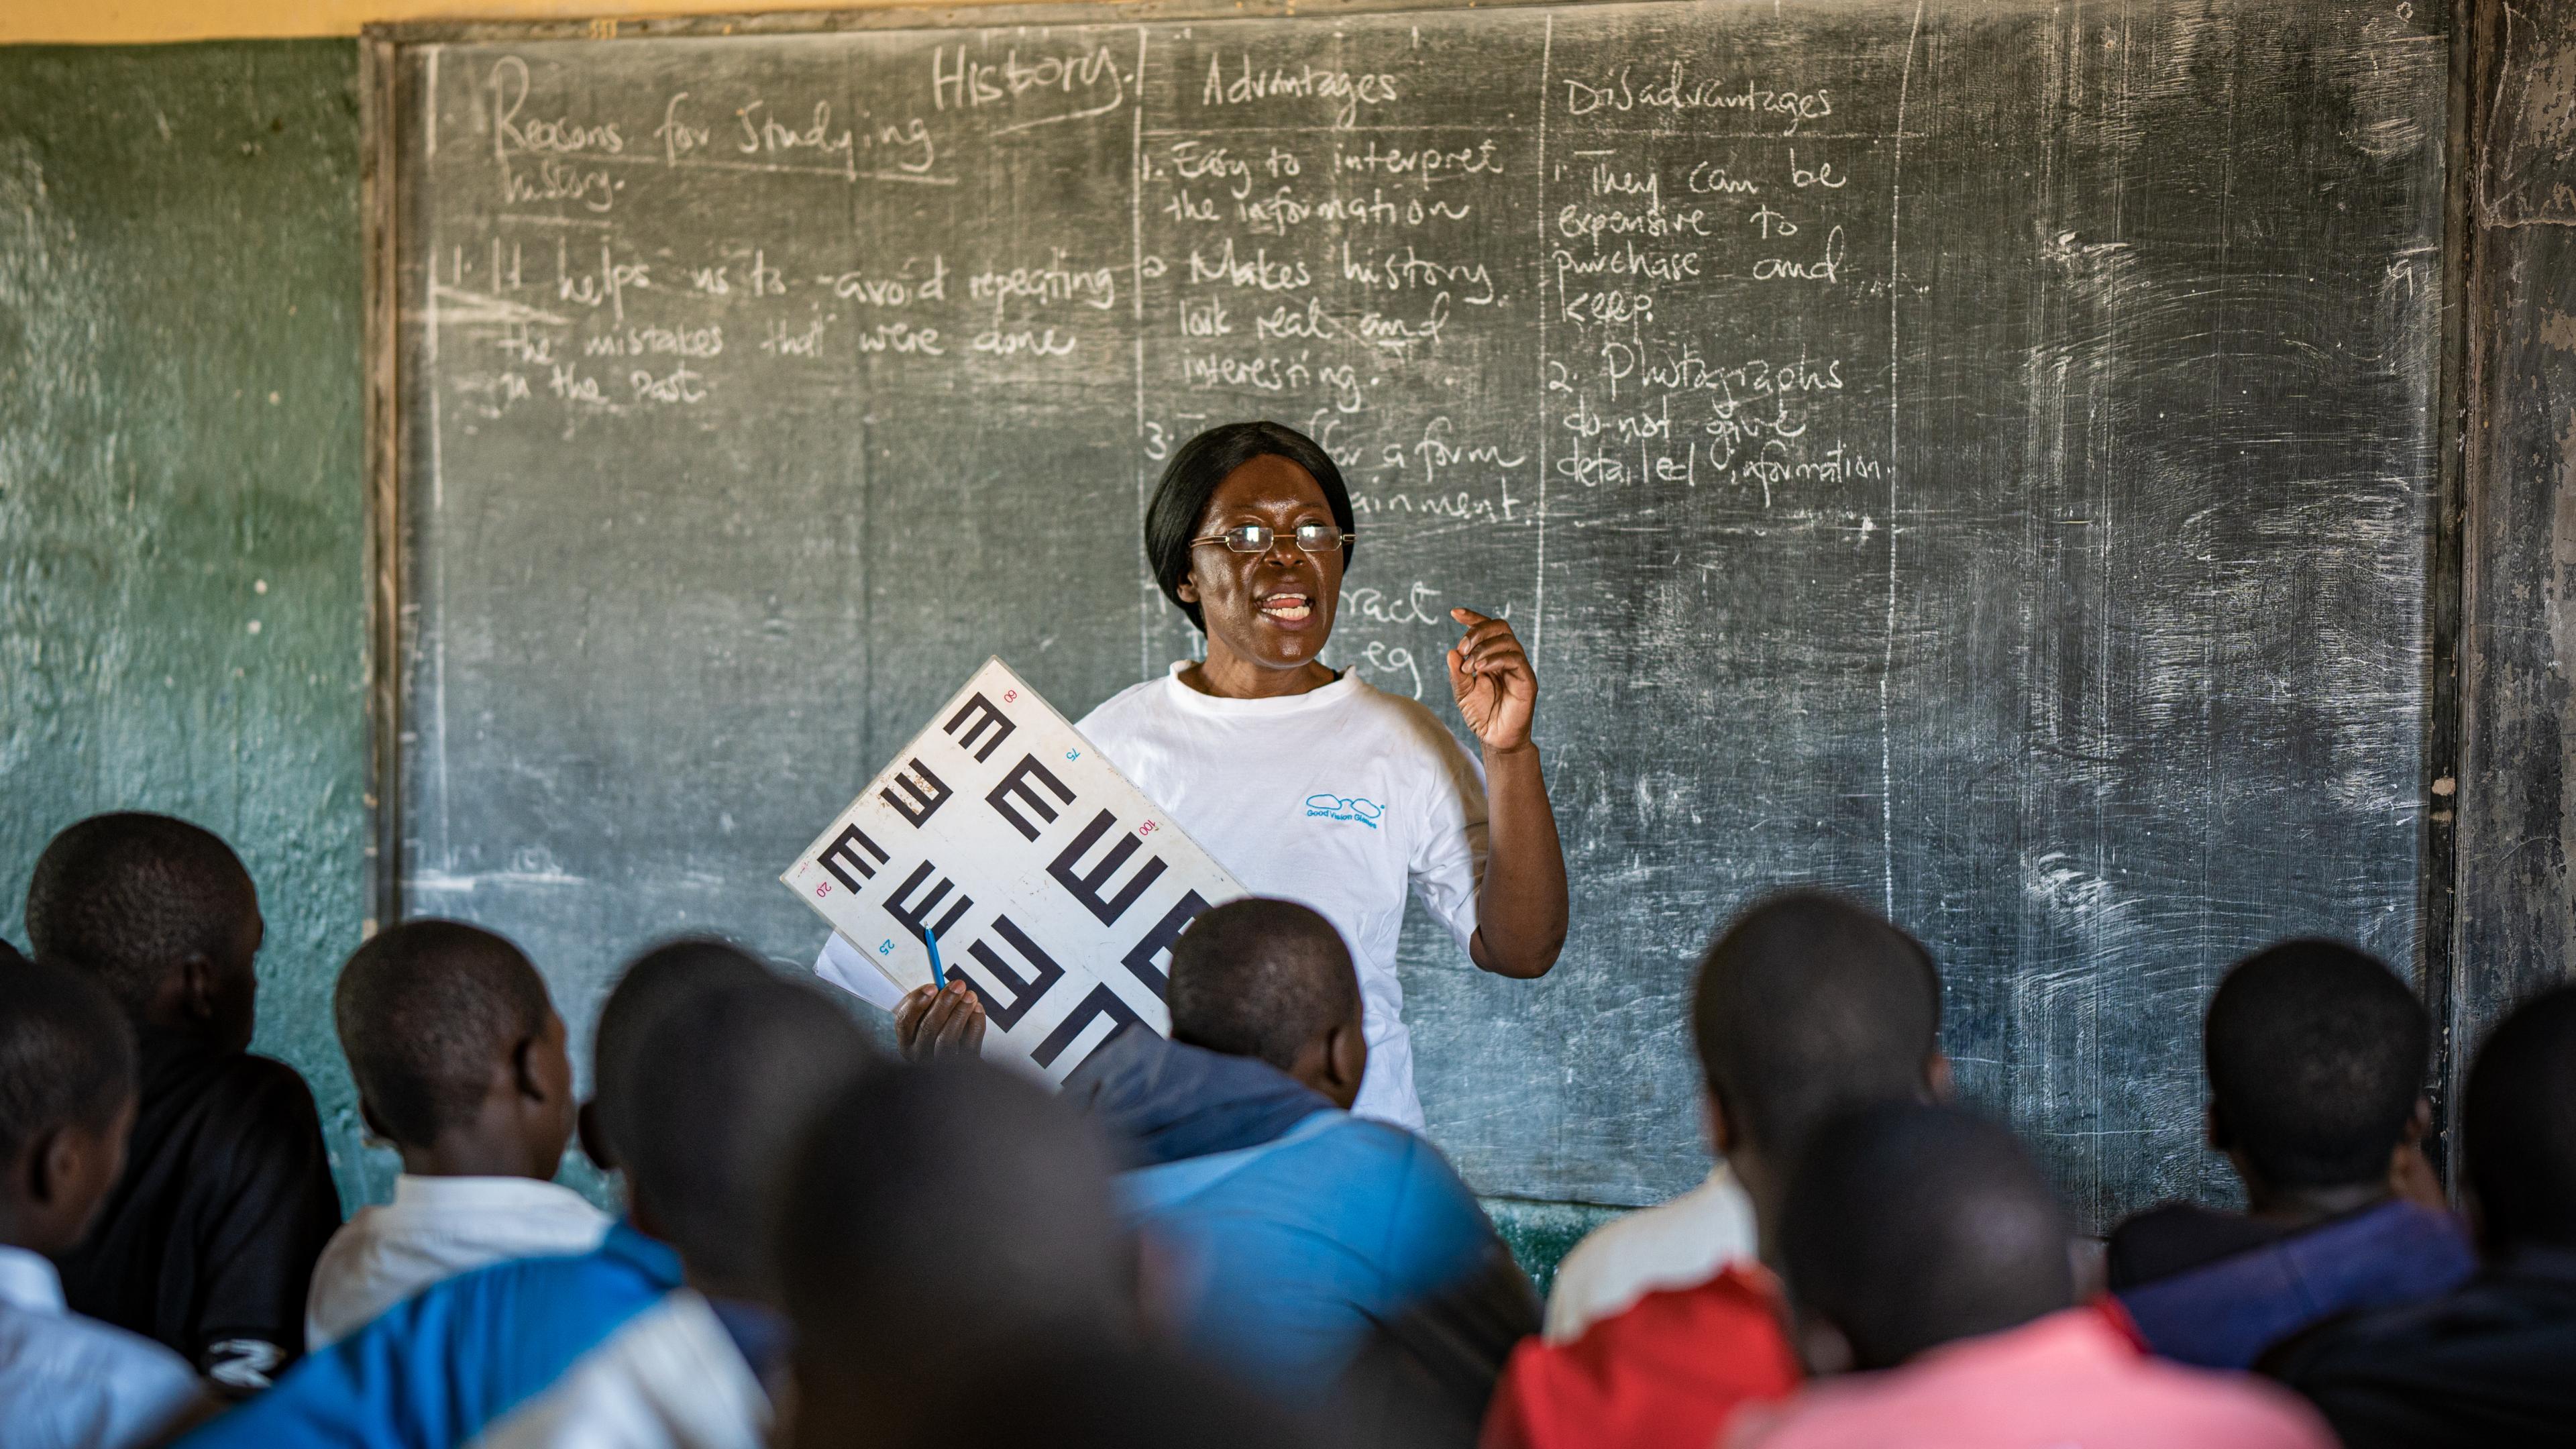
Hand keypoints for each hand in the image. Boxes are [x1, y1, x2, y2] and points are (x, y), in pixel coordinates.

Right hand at [892, 980, 986, 1060]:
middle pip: (928, 1028)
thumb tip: (945, 987)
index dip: (916, 1003)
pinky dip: (975, 1023)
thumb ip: (930, 1004)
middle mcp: (919, 1054)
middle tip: (957, 986)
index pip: (903, 1021)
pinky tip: (977, 1009)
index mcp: (906, 1041)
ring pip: (947, 1038)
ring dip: (960, 1012)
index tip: (932, 987)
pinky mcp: (962, 1064)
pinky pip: (969, 1044)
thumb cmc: (939, 1033)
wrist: (957, 1063)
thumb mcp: (927, 1019)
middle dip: (944, 1003)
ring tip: (970, 995)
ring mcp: (939, 1062)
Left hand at [1447, 607, 1536, 752]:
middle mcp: (1508, 658)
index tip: (1454, 613)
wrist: (1495, 740)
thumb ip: (1457, 672)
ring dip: (1484, 648)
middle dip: (1477, 632)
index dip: (1473, 617)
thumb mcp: (1462, 692)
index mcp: (1493, 656)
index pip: (1487, 629)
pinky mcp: (1527, 681)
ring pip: (1508, 640)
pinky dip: (1495, 659)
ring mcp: (1519, 668)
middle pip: (1500, 627)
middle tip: (1462, 649)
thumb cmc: (1481, 715)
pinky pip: (1515, 659)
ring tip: (1470, 666)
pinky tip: (1480, 669)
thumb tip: (1451, 651)